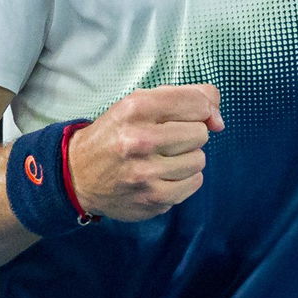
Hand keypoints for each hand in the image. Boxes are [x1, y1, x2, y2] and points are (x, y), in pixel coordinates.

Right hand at [65, 83, 224, 220]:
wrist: (77, 175)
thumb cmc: (118, 133)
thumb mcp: (142, 102)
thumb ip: (188, 97)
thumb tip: (219, 121)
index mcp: (137, 108)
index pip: (197, 102)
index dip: (201, 108)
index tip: (188, 115)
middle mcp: (140, 140)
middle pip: (201, 133)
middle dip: (189, 134)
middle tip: (165, 140)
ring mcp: (145, 174)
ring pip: (200, 160)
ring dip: (187, 158)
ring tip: (163, 158)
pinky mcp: (151, 199)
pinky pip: (194, 184)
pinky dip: (184, 179)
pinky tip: (164, 175)